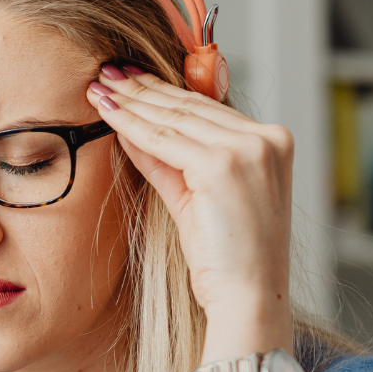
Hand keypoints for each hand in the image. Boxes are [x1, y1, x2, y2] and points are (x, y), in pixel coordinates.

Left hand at [86, 65, 294, 342]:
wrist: (248, 299)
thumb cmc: (226, 260)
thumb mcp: (198, 198)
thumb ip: (170, 161)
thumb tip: (133, 131)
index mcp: (272, 142)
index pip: (207, 108)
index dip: (164, 92)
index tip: (131, 79)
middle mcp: (267, 139)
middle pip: (190, 106)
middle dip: (143, 89)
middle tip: (107, 73)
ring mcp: (249, 149)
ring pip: (174, 117)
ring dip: (132, 101)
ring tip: (100, 87)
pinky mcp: (224, 165)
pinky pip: (164, 138)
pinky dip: (132, 124)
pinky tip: (107, 112)